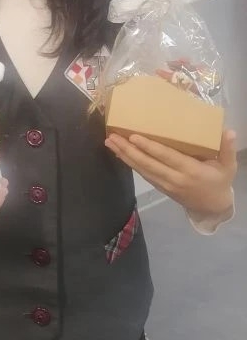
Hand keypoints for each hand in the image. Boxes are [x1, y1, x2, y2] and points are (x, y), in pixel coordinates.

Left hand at [105, 129, 236, 216]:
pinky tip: (120, 153)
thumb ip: (227, 149)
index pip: (166, 157)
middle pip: (148, 163)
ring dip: (125, 156)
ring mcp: (165, 184)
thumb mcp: (228, 167)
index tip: (134, 137)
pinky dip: (131, 164)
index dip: (149, 147)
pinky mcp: (160, 187)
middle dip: (128, 150)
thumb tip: (229, 132)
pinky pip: (143, 174)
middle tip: (112, 136)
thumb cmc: (219, 181)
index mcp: (190, 170)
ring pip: (142, 169)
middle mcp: (174, 178)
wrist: (213, 208)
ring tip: (110, 142)